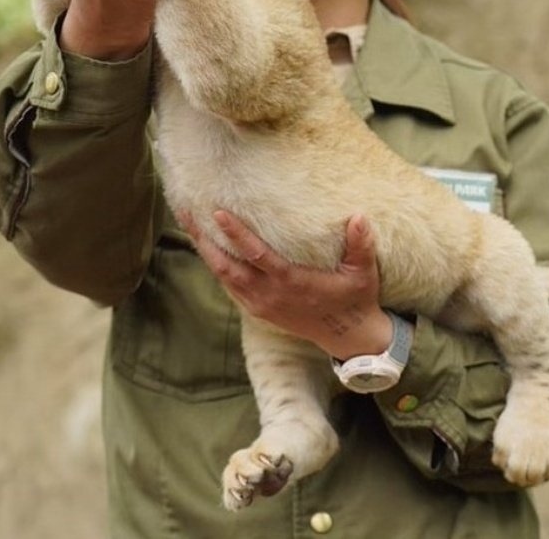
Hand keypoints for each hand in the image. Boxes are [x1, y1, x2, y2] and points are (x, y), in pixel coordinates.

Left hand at [182, 210, 393, 359]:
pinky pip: (230, 286)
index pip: (256, 255)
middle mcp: (269, 294)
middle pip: (226, 265)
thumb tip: (359, 216)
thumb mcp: (363, 273)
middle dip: (204, 239)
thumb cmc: (355, 298)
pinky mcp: (258, 309)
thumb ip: (361, 245)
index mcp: (291, 282)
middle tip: (185, 212)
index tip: (217, 213)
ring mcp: (261, 304)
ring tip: (190, 224)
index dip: (235, 234)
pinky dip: (216, 266)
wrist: (347, 336)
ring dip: (205, 251)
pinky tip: (207, 248)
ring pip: (223, 276)